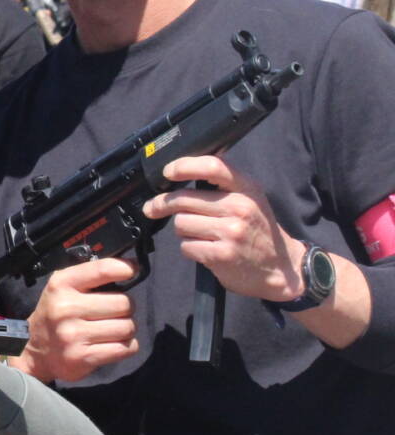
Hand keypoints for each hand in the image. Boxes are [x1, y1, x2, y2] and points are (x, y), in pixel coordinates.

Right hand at [14, 257, 139, 383]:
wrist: (34, 352)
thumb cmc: (55, 315)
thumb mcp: (62, 288)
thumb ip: (90, 277)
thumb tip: (129, 267)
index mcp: (61, 285)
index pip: (102, 270)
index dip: (124, 269)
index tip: (131, 270)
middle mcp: (66, 308)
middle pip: (124, 303)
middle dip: (125, 308)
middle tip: (113, 313)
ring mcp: (74, 335)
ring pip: (127, 327)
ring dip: (125, 329)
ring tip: (111, 330)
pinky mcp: (83, 357)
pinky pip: (125, 348)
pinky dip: (126, 346)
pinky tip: (112, 344)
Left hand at [141, 155, 305, 302]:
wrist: (281, 268)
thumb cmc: (258, 230)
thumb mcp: (250, 199)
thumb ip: (222, 185)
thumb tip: (178, 173)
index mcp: (247, 188)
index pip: (213, 166)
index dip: (184, 166)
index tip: (167, 172)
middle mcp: (240, 207)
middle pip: (183, 199)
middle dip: (163, 204)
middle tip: (153, 207)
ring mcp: (231, 231)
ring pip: (181, 223)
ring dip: (182, 230)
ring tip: (199, 234)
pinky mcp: (222, 254)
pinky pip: (186, 246)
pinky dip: (189, 248)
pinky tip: (205, 249)